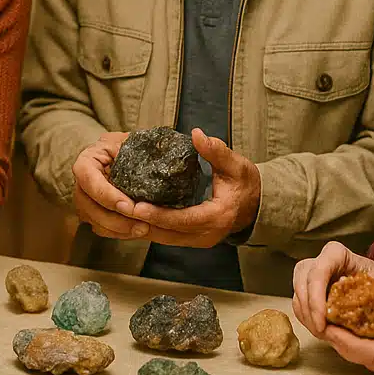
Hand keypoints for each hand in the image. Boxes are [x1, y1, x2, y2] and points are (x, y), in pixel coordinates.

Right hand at [71, 132, 142, 238]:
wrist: (145, 157)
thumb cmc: (140, 147)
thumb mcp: (140, 144)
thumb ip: (141, 151)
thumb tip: (156, 158)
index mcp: (91, 157)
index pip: (87, 176)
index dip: (105, 194)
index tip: (128, 206)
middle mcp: (84, 178)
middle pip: (86, 203)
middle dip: (113, 218)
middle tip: (141, 224)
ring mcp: (87, 196)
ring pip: (92, 219)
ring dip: (117, 229)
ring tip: (144, 229)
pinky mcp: (95, 211)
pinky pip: (101, 228)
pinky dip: (118, 233)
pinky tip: (137, 231)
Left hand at [122, 129, 260, 247]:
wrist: (256, 204)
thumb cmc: (246, 184)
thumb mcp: (236, 165)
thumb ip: (216, 151)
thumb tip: (197, 135)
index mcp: (216, 217)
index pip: (181, 219)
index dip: (157, 214)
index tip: (136, 206)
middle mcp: (205, 234)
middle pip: (166, 233)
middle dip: (140, 222)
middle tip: (117, 208)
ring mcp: (197, 240)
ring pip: (162, 238)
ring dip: (140, 226)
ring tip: (117, 212)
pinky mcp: (191, 239)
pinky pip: (165, 236)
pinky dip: (148, 227)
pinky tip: (131, 216)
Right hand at [292, 241, 373, 337]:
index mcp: (337, 254)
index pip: (319, 270)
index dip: (316, 296)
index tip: (323, 320)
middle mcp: (320, 261)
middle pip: (303, 281)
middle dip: (308, 309)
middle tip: (321, 331)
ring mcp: (311, 275)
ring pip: (298, 293)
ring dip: (306, 315)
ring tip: (322, 334)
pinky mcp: (309, 290)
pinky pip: (300, 304)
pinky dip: (306, 318)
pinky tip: (320, 329)